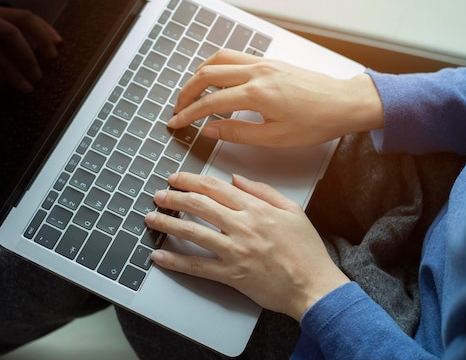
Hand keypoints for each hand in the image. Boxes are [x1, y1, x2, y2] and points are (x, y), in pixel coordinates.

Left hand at [0, 0, 61, 92]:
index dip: (12, 72)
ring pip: (25, 19)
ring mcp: (0, 11)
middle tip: (38, 76)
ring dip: (42, 38)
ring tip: (53, 55)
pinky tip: (57, 41)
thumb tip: (6, 82)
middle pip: (11, 34)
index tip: (27, 88)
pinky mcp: (11, 10)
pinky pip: (31, 16)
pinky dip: (46, 28)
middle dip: (27, 57)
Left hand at [145, 172, 349, 320]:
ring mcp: (235, 251)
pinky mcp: (231, 275)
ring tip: (152, 218)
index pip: (215, 187)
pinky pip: (197, 266)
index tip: (176, 179)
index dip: (191, 180)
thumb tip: (237, 179)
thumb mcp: (292, 211)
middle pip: (199, 205)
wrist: (313, 286)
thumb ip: (263, 191)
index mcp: (256, 208)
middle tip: (159, 195)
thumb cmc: (306, 251)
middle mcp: (242, 226)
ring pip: (193, 232)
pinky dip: (176, 261)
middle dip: (174, 197)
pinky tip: (159, 255)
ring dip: (168, 223)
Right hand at [168, 49, 383, 147]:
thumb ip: (238, 133)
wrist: (344, 103)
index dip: (188, 114)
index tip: (176, 122)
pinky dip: (218, 66)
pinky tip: (217, 79)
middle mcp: (257, 72)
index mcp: (256, 93)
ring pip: (219, 58)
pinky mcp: (270, 61)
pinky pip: (235, 56)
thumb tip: (211, 130)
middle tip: (178, 107)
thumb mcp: (275, 138)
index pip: (210, 102)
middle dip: (186, 91)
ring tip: (192, 91)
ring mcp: (264, 63)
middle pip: (207, 73)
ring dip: (199, 73)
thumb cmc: (317, 121)